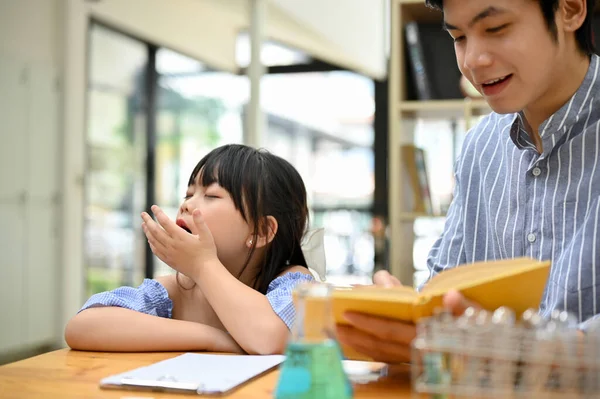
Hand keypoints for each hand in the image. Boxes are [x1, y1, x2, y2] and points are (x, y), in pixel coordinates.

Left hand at [141, 205, 218, 278]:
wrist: (204, 271)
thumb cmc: (207, 252)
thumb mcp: (206, 235)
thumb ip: (200, 222)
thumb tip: (196, 210)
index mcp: (180, 236)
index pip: (164, 221)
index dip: (158, 213)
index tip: (154, 207)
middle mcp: (171, 244)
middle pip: (155, 230)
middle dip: (148, 221)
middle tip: (143, 214)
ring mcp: (168, 253)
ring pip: (153, 240)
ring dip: (147, 231)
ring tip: (143, 225)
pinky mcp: (168, 260)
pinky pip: (155, 251)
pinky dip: (151, 244)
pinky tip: (150, 240)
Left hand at [336, 273, 481, 363]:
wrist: (494, 351)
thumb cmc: (482, 325)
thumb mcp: (475, 311)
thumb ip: (459, 304)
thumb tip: (449, 296)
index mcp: (429, 336)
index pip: (392, 330)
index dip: (369, 322)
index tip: (348, 311)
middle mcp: (420, 351)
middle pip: (380, 345)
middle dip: (355, 335)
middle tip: (332, 324)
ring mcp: (417, 358)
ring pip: (382, 354)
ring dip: (359, 344)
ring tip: (338, 332)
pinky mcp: (417, 359)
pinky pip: (389, 357)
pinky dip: (372, 349)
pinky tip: (358, 342)